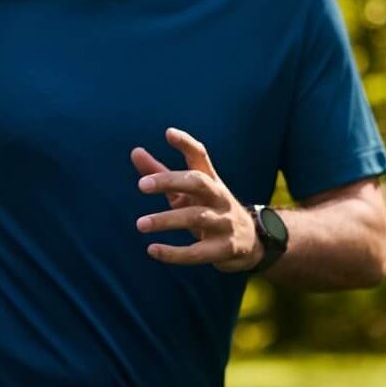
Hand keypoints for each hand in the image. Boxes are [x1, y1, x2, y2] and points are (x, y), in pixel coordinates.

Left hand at [131, 127, 259, 272]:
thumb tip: (135, 151)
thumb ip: (161, 173)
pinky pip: (198, 252)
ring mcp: (224, 222)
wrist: (251, 243)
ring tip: (140, 224)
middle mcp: (219, 197)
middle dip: (170, 181)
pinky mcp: (223, 249)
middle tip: (141, 185)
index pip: (200, 156)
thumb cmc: (210, 210)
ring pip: (196, 217)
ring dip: (167, 220)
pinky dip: (174, 253)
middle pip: (198, 182)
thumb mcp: (187, 192)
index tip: (168, 133)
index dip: (186, 143)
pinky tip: (152, 250)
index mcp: (210, 180)